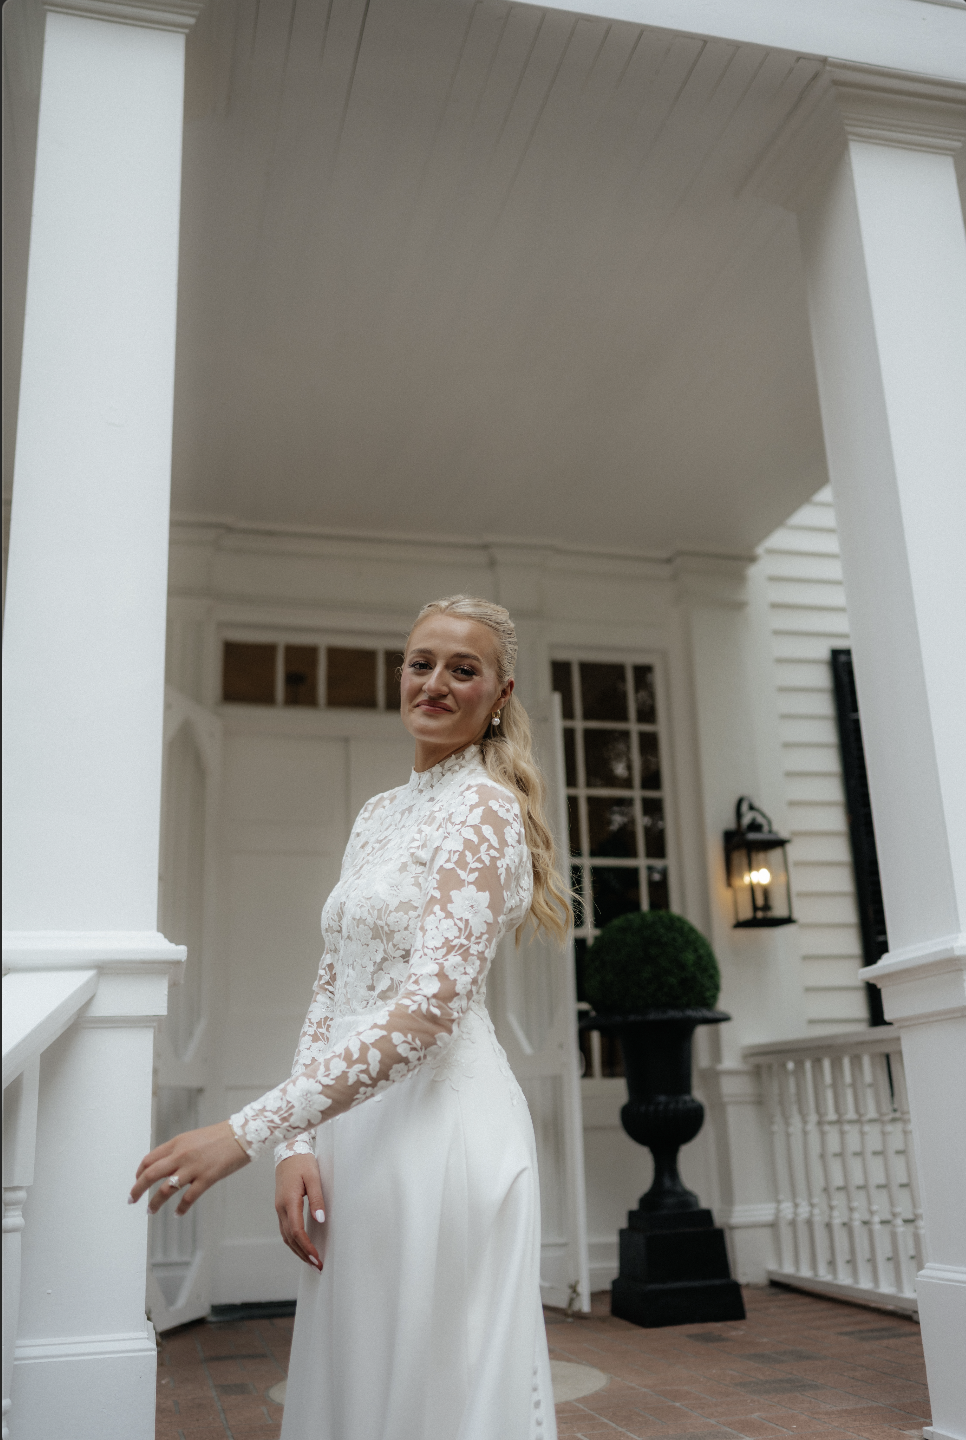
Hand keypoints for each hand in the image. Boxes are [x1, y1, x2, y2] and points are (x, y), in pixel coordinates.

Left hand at [129, 1121, 249, 1215]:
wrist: (243, 1133)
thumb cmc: (221, 1135)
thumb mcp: (194, 1138)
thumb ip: (179, 1150)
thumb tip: (167, 1165)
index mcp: (177, 1143)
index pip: (149, 1159)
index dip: (139, 1172)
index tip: (137, 1180)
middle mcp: (181, 1155)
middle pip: (150, 1174)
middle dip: (137, 1189)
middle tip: (131, 1200)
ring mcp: (193, 1167)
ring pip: (165, 1189)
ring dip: (155, 1203)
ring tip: (150, 1211)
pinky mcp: (207, 1178)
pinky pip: (188, 1198)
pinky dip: (180, 1209)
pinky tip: (178, 1214)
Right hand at [275, 1154, 325, 1270]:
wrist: (288, 1151)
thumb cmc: (302, 1162)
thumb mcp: (314, 1177)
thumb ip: (317, 1199)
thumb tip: (321, 1220)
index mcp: (289, 1202)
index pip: (297, 1232)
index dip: (307, 1247)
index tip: (317, 1258)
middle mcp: (281, 1208)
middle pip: (290, 1239)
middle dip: (303, 1254)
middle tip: (317, 1266)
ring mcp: (279, 1208)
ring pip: (286, 1236)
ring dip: (298, 1251)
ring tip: (311, 1261)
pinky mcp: (281, 1207)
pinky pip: (286, 1230)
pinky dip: (294, 1242)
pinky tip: (302, 1247)